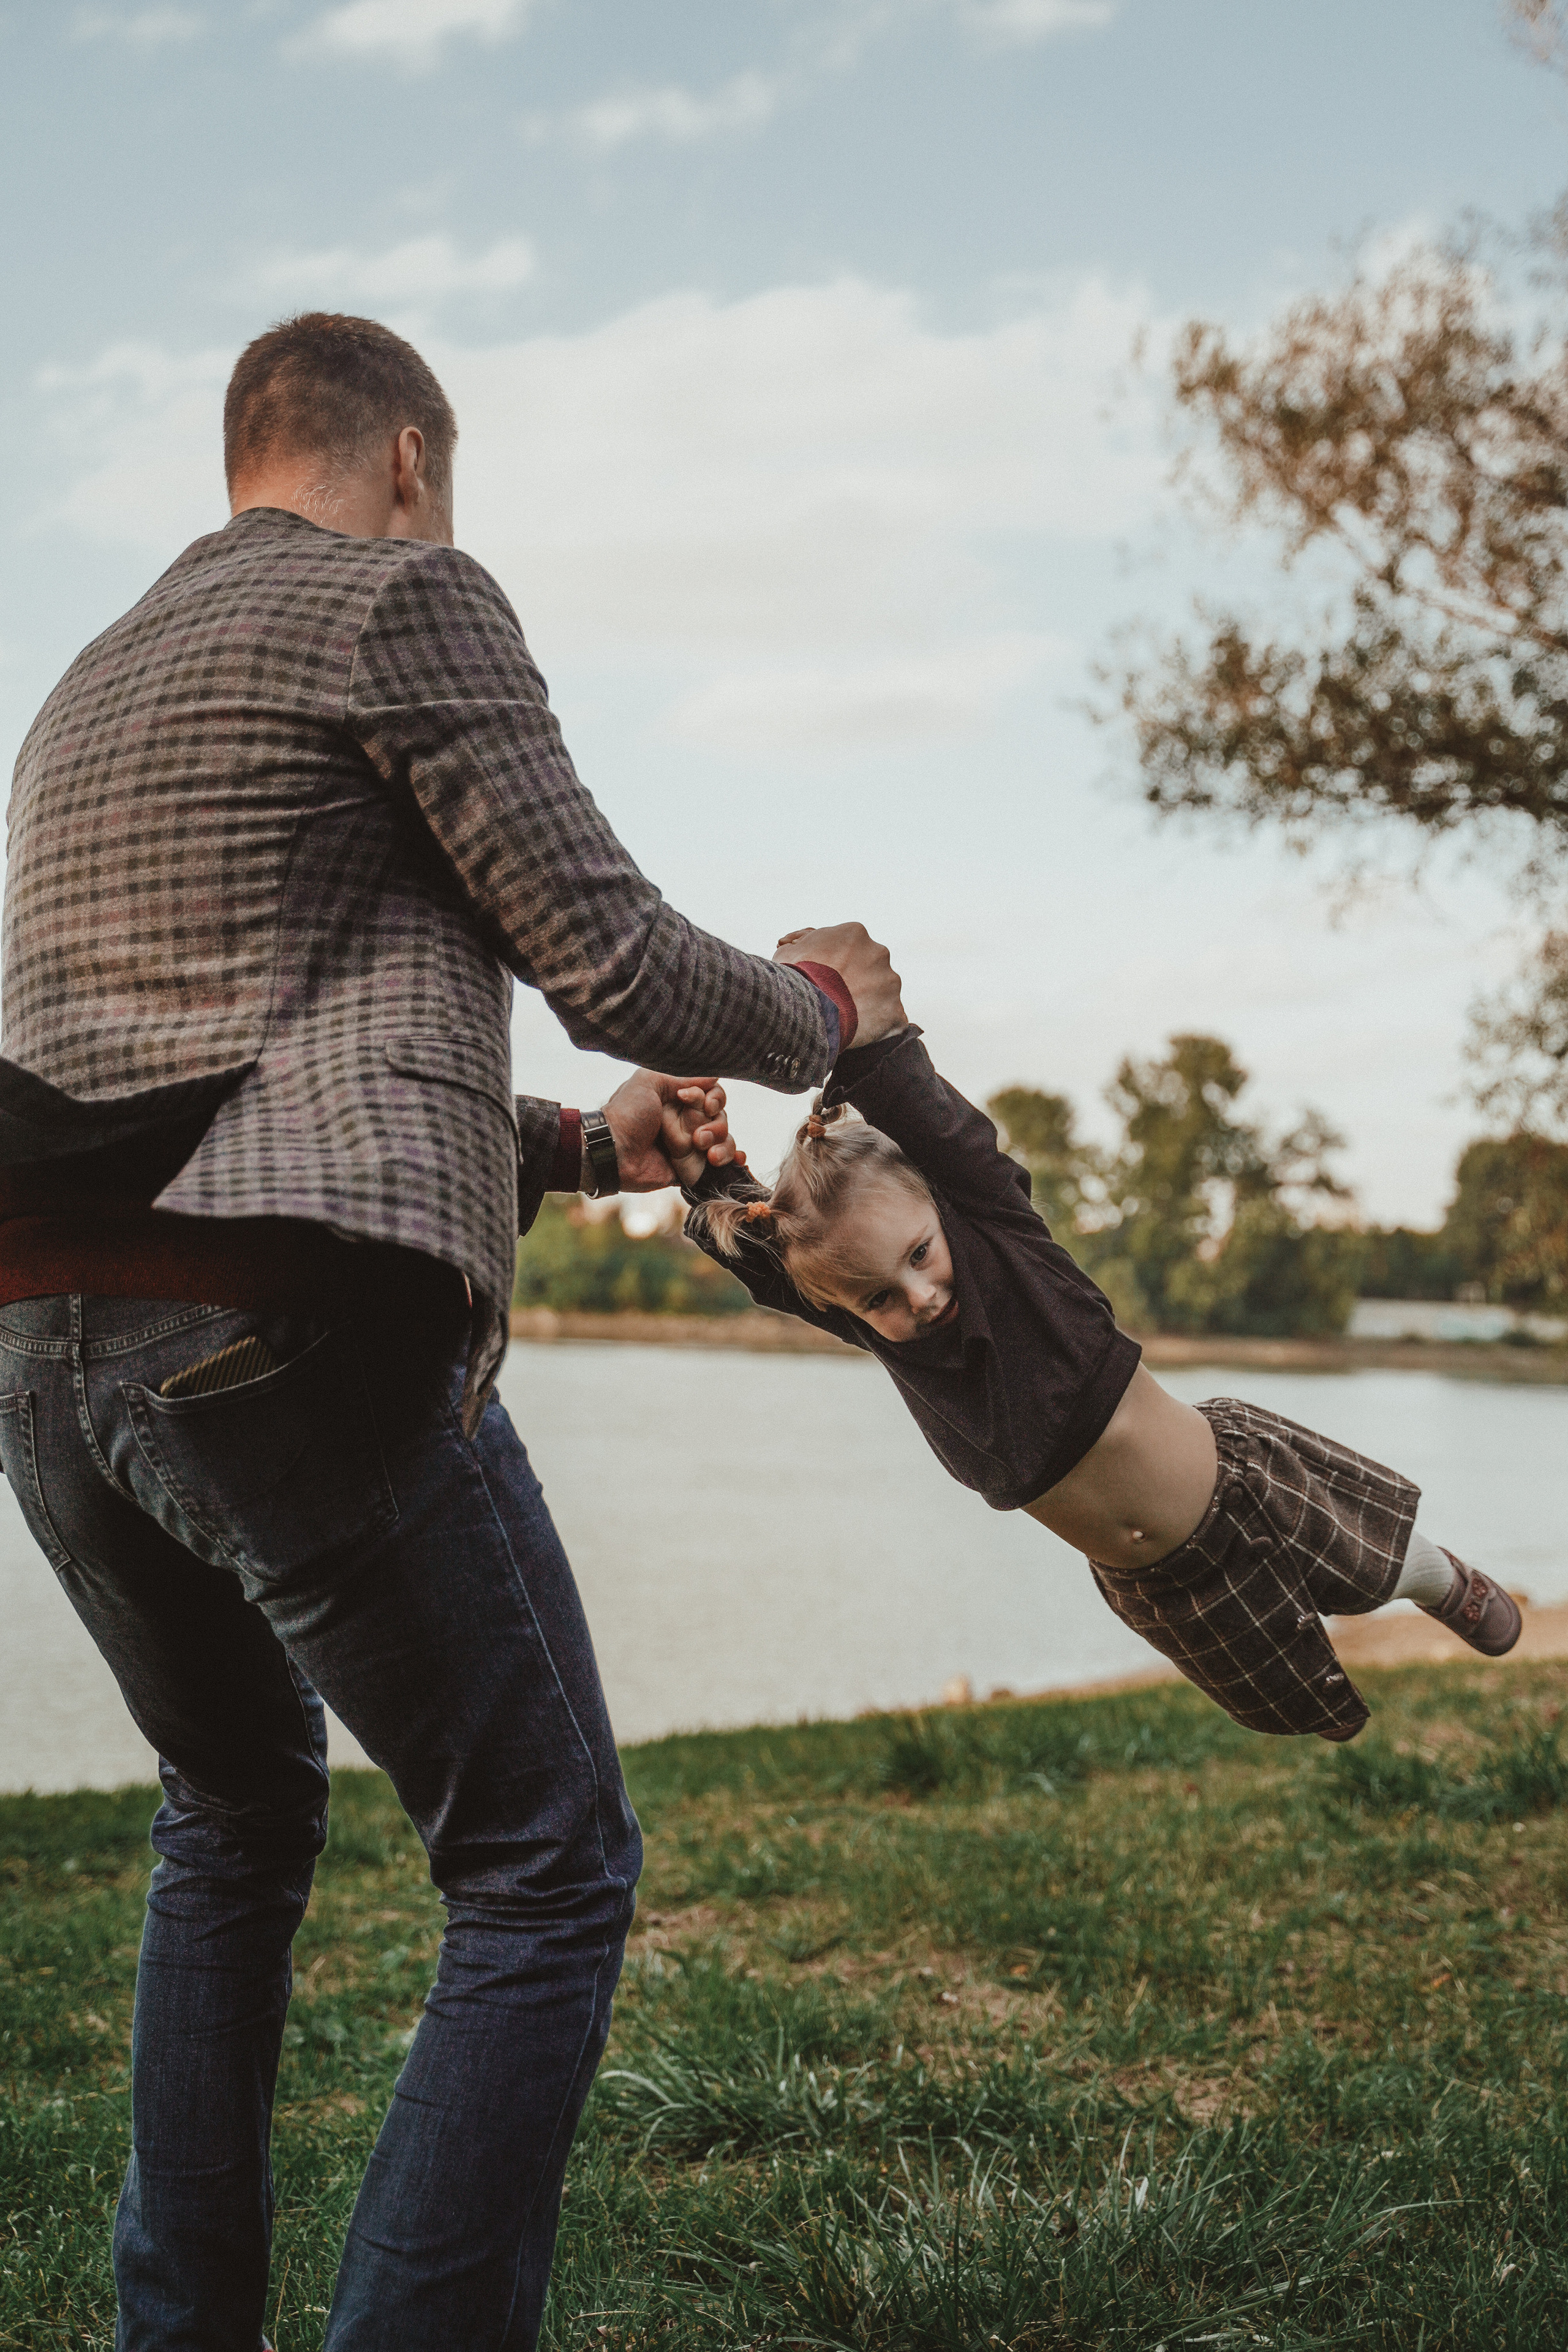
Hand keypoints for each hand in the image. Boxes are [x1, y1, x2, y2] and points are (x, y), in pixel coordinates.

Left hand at [601, 1071, 735, 1190]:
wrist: (613, 1152)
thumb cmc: (628, 1114)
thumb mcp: (649, 1081)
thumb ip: (682, 1076)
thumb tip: (714, 1075)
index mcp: (678, 1099)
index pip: (713, 1095)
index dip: (716, 1099)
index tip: (708, 1105)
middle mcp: (686, 1120)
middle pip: (721, 1118)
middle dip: (717, 1126)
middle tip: (699, 1137)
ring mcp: (690, 1145)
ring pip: (724, 1140)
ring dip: (723, 1145)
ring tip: (706, 1154)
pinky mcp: (691, 1168)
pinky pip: (720, 1163)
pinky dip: (733, 1159)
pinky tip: (736, 1159)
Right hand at [774, 922, 905, 1044]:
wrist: (805, 1007)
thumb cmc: (792, 978)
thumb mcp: (790, 951)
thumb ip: (803, 945)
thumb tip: (799, 943)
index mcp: (855, 933)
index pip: (851, 948)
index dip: (838, 964)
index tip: (827, 978)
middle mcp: (879, 952)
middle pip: (871, 967)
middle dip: (858, 981)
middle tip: (837, 998)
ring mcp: (890, 982)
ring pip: (883, 992)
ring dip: (870, 1002)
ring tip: (847, 1017)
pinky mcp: (894, 1010)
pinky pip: (891, 1019)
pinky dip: (880, 1026)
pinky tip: (862, 1032)